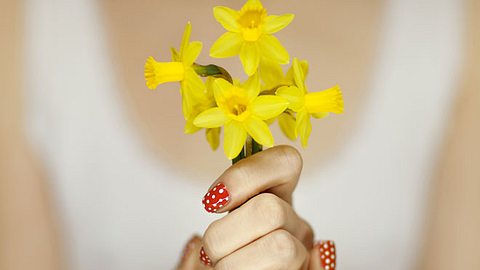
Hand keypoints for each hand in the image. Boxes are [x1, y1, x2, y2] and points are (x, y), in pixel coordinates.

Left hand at [176, 146, 334, 268]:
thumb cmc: (216, 261)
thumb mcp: (210, 235)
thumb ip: (210, 223)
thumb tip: (208, 216)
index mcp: (274, 198)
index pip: (285, 161)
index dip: (245, 176)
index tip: (212, 201)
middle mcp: (295, 223)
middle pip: (270, 209)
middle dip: (225, 235)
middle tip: (210, 254)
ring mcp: (303, 250)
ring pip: (280, 246)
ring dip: (235, 265)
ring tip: (225, 269)